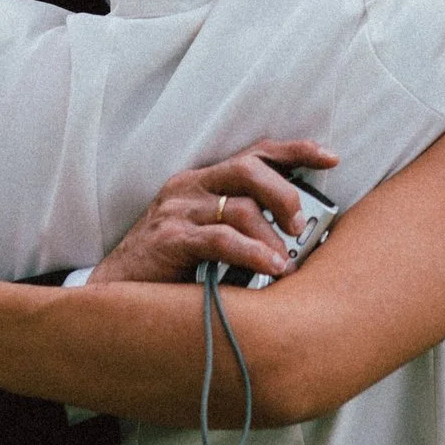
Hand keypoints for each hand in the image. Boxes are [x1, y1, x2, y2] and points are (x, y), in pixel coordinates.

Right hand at [90, 139, 341, 284]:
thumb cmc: (167, 266)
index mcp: (202, 180)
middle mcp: (190, 186)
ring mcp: (178, 210)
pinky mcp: (171, 238)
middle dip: (285, 194)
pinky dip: (252, 252)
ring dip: (271, 235)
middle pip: (250, 169)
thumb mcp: (206, 235)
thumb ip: (241, 226)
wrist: (113, 292)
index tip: (331, 157)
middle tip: (301, 226)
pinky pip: (221, 239)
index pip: (254, 153)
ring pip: (240, 207)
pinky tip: (271, 268)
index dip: (295, 151)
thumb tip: (296, 236)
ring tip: (286, 262)